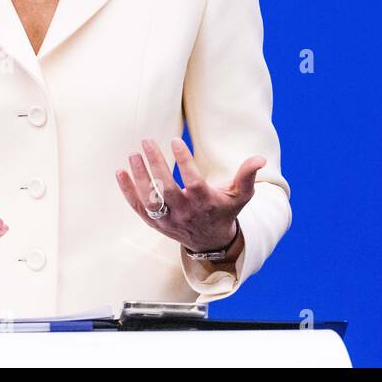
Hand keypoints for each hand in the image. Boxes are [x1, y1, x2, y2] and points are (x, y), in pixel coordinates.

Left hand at [114, 138, 265, 252]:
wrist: (210, 242)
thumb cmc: (225, 211)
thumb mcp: (240, 195)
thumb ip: (248, 175)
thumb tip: (260, 158)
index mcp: (205, 202)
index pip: (193, 181)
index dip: (184, 160)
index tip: (175, 140)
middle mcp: (184, 212)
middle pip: (166, 189)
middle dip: (155, 164)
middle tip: (147, 141)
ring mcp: (168, 219)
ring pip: (149, 199)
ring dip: (139, 177)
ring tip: (133, 155)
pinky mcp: (155, 223)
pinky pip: (138, 207)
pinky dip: (128, 191)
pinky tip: (120, 172)